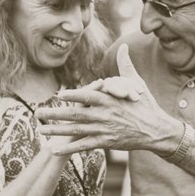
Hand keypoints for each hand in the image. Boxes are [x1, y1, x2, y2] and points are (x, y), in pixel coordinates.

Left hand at [35, 44, 181, 154]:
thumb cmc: (146, 105)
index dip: (73, 96)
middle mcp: (105, 115)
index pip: (88, 96)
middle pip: (76, 114)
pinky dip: (69, 147)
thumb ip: (126, 66)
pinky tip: (54, 149)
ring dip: (57, 130)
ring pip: (76, 130)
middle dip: (55, 114)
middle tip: (37, 113)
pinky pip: (84, 145)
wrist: (157, 130)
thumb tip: (124, 46)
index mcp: (110, 100)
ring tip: (41, 130)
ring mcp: (104, 130)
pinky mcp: (106, 142)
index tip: (58, 95)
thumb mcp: (137, 83)